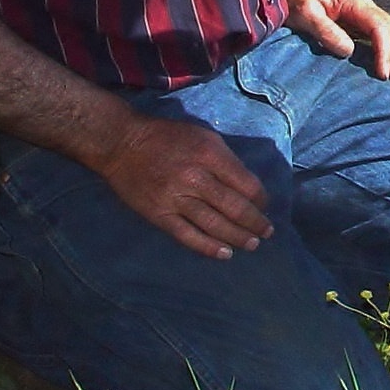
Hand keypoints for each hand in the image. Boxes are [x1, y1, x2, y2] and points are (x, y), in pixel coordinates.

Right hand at [94, 113, 271, 259]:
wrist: (122, 144)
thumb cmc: (168, 136)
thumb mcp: (204, 136)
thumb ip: (226, 159)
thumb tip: (248, 185)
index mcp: (210, 155)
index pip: (246, 184)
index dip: (261, 199)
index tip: (265, 205)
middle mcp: (195, 178)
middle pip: (234, 208)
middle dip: (255, 222)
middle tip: (266, 231)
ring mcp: (176, 199)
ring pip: (215, 225)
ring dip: (238, 237)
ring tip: (253, 244)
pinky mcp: (159, 215)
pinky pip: (188, 236)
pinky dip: (208, 247)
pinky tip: (225, 253)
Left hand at [283, 0, 389, 81]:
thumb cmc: (298, 2)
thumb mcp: (306, 13)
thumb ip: (326, 30)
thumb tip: (349, 51)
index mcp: (354, 2)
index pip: (379, 26)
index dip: (385, 50)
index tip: (382, 73)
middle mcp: (365, 7)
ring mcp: (365, 16)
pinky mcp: (361, 25)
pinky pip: (383, 38)